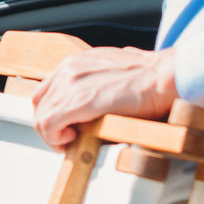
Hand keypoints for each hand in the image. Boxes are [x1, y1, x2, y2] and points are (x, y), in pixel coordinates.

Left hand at [32, 47, 178, 149]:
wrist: (165, 76)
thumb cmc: (149, 77)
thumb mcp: (112, 70)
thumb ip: (96, 80)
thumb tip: (95, 95)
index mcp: (75, 62)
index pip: (45, 91)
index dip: (49, 113)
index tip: (63, 126)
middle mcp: (68, 70)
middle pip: (39, 104)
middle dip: (49, 126)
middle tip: (66, 139)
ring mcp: (72, 83)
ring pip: (41, 116)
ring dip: (53, 135)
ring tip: (72, 141)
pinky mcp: (80, 101)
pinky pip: (49, 124)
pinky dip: (55, 137)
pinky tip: (73, 139)